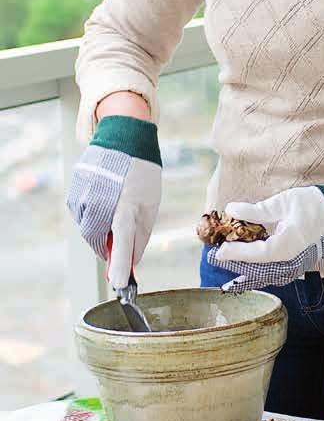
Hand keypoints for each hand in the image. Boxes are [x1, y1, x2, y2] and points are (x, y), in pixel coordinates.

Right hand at [66, 116, 161, 289]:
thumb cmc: (143, 173)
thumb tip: (132, 262)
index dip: (119, 264)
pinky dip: (90, 213)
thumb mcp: (151, 204)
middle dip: (106, 245)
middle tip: (118, 236)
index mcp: (127, 205)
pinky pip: (80, 214)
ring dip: (99, 226)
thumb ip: (141, 235)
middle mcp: (103, 201)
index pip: (122, 241)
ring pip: (87, 228)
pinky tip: (102, 196)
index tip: (118, 283)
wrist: (123, 137)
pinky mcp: (74, 190)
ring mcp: (84, 195)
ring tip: (114, 202)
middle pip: (98, 241)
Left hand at [210, 175, 323, 292]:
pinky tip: (250, 270)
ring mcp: (297, 266)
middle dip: (235, 264)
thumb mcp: (283, 203)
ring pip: (266, 275)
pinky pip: (276, 273)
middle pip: (257, 269)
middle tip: (214, 257)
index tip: (217, 249)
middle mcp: (291, 262)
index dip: (234, 253)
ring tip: (229, 268)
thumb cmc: (315, 205)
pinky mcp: (299, 264)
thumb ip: (256, 210)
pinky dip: (261, 272)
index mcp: (286, 247)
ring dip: (247, 272)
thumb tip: (231, 209)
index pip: (254, 254)